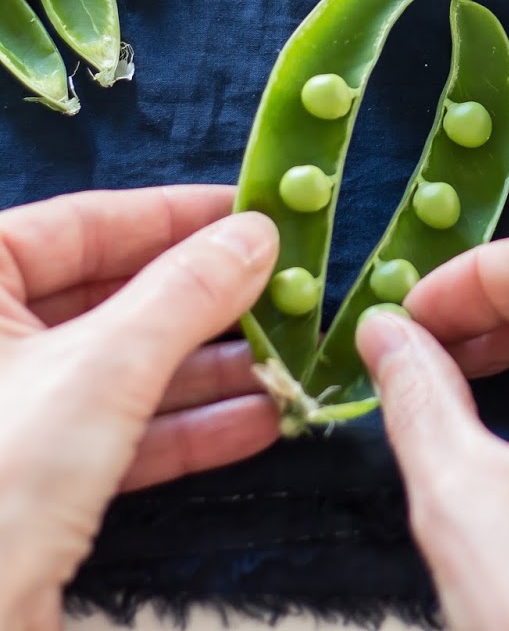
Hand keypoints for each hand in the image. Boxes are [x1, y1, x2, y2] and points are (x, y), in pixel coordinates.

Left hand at [0, 186, 279, 628]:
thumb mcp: (101, 369)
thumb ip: (186, 293)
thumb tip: (257, 234)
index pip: (83, 222)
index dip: (176, 216)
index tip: (253, 214)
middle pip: (107, 296)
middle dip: (203, 302)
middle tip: (286, 291)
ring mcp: (5, 414)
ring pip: (118, 369)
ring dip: (207, 370)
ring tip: (289, 359)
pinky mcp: (24, 484)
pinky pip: (111, 435)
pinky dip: (182, 430)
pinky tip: (258, 422)